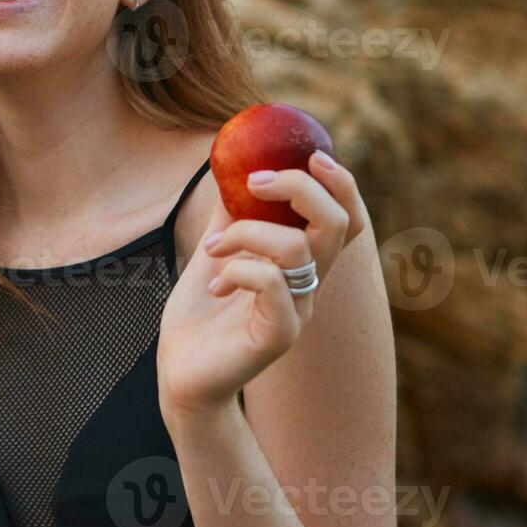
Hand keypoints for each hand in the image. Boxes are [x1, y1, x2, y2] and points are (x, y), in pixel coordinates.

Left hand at [156, 150, 372, 420]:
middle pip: (336, 224)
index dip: (342, 184)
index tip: (312, 154)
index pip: (345, 219)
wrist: (181, 372)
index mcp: (302, 265)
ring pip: (297, 249)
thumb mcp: (215, 250)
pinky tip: (214, 284)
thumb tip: (229, 164)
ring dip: (247, 232)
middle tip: (255, 180)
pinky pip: (272, 284)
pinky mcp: (278, 337)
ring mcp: (298, 312)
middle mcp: (309, 287)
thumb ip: (230, 212)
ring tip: (213, 247)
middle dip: (299, 189)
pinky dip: (239, 269)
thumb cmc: (201, 312)